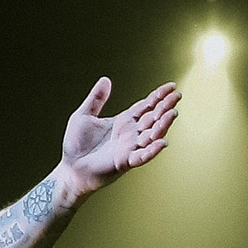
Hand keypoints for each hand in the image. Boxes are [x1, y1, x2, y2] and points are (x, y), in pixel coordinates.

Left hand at [58, 77, 178, 196]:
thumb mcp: (84, 115)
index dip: (159, 96)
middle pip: (153, 118)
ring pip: (151, 135)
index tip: (172, 86)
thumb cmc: (76, 144)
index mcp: (123, 121)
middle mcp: (130, 134)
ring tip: (172, 113)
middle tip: (177, 96)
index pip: (146, 106)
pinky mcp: (125, 162)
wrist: (70, 168)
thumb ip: (96, 99)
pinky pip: (142, 156)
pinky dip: (152, 150)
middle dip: (165, 107)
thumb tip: (105, 79)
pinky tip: (163, 142)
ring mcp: (129, 148)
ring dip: (163, 125)